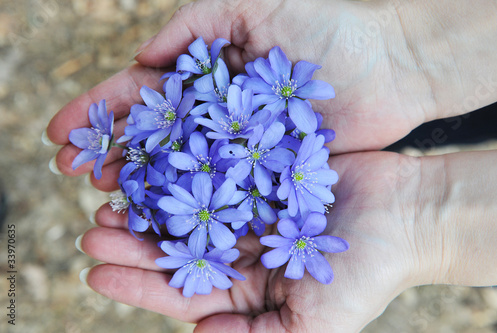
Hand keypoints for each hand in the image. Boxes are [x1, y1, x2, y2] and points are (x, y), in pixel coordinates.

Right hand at [46, 0, 474, 185]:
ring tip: (104, 203)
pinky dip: (195, 208)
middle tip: (72, 172)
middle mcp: (218, 117)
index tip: (60, 131)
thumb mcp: (256, 4)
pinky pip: (226, 194)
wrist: (390, 68)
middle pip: (154, 139)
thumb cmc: (330, 30)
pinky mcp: (270, 175)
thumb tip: (142, 57)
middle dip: (111, 153)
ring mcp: (242, 149)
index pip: (142, 95)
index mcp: (208, 77)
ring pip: (183, 171)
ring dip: (141, 187)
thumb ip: (198, 24)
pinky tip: (163, 221)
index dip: (100, 111)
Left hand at [78, 151, 429, 331]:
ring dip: (150, 201)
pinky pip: (216, 167)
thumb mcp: (315, 324)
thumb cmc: (367, 274)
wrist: (407, 214)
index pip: (181, 290)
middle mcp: (241, 248)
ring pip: (188, 205)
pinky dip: (186, 164)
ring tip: (110, 194)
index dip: (137, 284)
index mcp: (246, 288)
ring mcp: (249, 206)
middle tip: (93, 230)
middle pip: (176, 246)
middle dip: (133, 242)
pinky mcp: (261, 171)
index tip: (94, 274)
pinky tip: (158, 157)